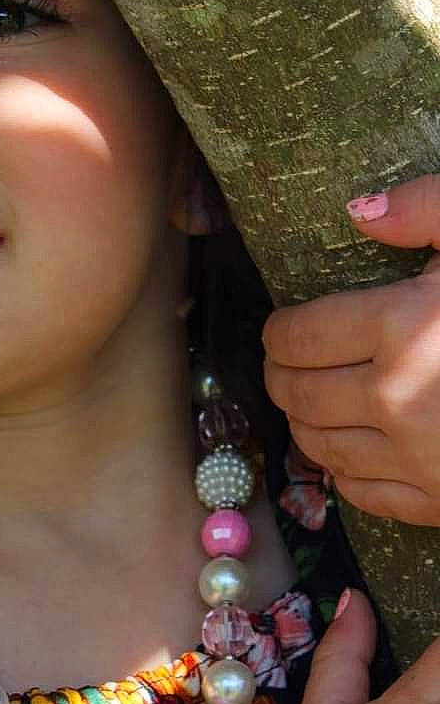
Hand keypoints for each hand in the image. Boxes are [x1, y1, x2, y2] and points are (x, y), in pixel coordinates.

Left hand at [261, 174, 439, 525]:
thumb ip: (431, 209)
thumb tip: (359, 211)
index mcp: (403, 328)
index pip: (295, 335)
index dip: (278, 330)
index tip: (285, 326)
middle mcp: (398, 399)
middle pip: (294, 392)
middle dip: (280, 374)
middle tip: (286, 361)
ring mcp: (420, 460)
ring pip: (317, 444)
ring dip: (302, 420)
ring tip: (313, 398)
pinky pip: (361, 494)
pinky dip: (342, 470)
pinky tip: (354, 446)